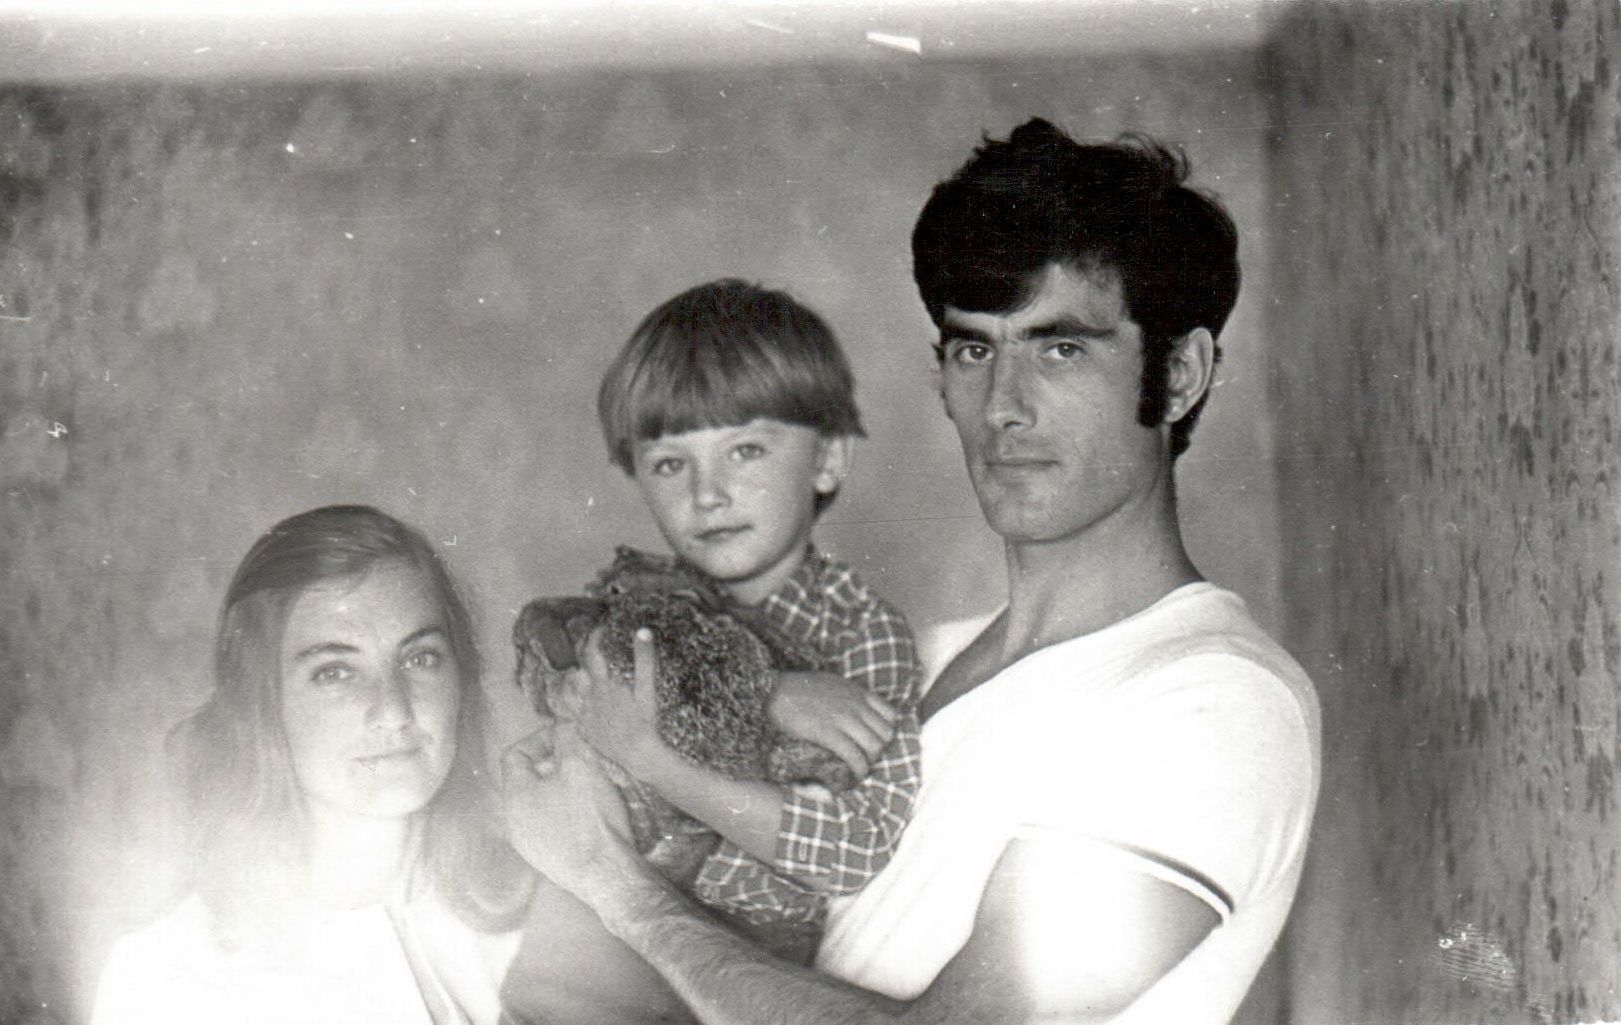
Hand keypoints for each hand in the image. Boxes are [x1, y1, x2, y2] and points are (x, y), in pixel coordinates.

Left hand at [501, 720, 635, 895]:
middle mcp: (514, 821)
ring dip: (563, 788)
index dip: (540, 738)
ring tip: (592, 785)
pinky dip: (568, 811)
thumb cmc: (589, 816)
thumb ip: (566, 739)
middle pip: (528, 779)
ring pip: (541, 803)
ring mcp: (529, 845)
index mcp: (514, 796)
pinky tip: (592, 814)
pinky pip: (552, 825)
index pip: (514, 754)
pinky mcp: (548, 860)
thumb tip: (562, 726)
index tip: (568, 736)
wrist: (606, 874)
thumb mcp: (580, 764)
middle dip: (556, 763)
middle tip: (584, 759)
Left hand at [573, 627, 670, 780]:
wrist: (637, 755)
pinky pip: (580, 714)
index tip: (601, 628)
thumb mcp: (647, 689)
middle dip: (589, 661)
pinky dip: (587, 707)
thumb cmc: (645, 722)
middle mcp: (588, 698)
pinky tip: (599, 710)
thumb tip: (643, 630)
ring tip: (599, 683)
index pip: (592, 653)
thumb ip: (644, 659)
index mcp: (602, 684)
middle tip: (599, 653)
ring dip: (586, 684)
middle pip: (582, 671)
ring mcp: (585, 716)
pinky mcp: (585, 731)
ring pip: (579, 693)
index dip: (595, 637)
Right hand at [770, 671, 897, 778]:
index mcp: (856, 692)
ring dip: (870, 761)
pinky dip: (859, 769)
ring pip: (873, 746)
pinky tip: (854, 776)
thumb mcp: (830, 683)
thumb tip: (853, 710)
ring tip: (860, 768)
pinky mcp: (829, 734)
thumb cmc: (797, 688)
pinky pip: (854, 756)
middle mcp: (855, 705)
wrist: (773, 692)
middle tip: (868, 758)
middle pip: (885, 733)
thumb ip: (846, 695)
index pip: (890, 714)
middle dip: (880, 749)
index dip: (887, 731)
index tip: (877, 740)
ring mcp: (843, 719)